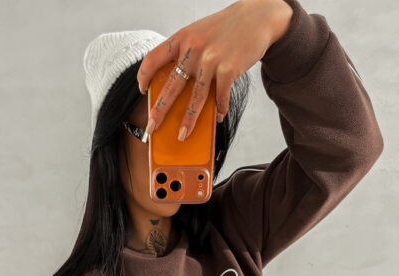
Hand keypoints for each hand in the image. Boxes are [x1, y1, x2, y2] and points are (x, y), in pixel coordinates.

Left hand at [137, 0, 292, 140]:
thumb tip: (177, 87)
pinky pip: (219, 97)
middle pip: (171, 86)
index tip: (142, 90)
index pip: (153, 58)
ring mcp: (211, 60)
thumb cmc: (225, 28)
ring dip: (188, 120)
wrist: (257, 17)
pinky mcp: (228, 70)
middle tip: (152, 126)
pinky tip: (217, 117)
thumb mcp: (199, 33)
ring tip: (182, 135)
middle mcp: (194, 48)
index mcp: (182, 38)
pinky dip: (218, 109)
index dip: (144, 76)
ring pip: (195, 98)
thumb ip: (186, 54)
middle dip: (160, 110)